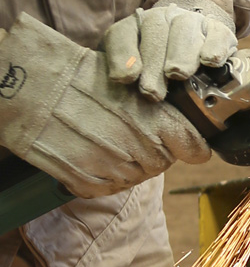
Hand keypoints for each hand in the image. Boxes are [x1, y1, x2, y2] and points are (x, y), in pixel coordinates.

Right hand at [0, 13, 210, 197]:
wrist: (36, 93)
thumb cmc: (85, 80)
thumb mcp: (135, 84)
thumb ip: (164, 109)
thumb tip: (187, 127)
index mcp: (156, 122)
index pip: (193, 147)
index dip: (195, 146)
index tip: (196, 147)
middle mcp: (140, 150)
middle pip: (165, 161)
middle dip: (159, 148)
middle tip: (138, 131)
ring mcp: (114, 171)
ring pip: (141, 174)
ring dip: (135, 161)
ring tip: (114, 139)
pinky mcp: (89, 185)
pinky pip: (114, 186)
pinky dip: (112, 174)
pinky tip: (99, 153)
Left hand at [104, 0, 237, 101]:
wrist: (195, 78)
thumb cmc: (157, 79)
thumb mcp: (134, 79)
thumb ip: (124, 72)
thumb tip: (126, 75)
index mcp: (136, 29)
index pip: (124, 34)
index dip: (124, 55)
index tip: (128, 79)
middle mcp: (165, 18)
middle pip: (156, 28)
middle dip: (153, 61)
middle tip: (152, 91)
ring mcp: (194, 22)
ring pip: (185, 26)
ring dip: (180, 53)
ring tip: (178, 74)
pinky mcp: (220, 32)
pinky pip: (218, 33)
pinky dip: (214, 46)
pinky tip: (210, 60)